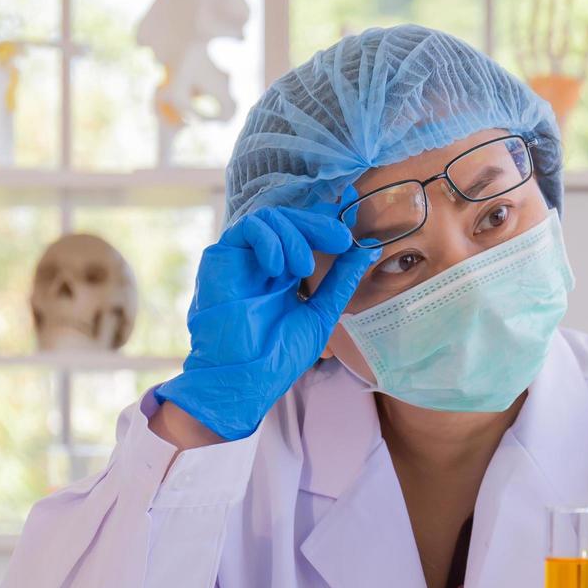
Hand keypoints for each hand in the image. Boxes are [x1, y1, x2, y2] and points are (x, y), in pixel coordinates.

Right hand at [155, 188, 377, 440]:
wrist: (246, 376)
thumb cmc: (279, 353)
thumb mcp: (321, 312)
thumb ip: (340, 281)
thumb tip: (366, 251)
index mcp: (287, 273)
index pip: (306, 233)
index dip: (327, 219)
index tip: (353, 211)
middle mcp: (264, 262)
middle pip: (291, 221)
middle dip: (318, 225)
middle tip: (340, 239)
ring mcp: (243, 258)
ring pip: (271, 219)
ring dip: (295, 237)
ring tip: (303, 269)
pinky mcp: (221, 257)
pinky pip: (247, 228)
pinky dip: (269, 240)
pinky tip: (280, 268)